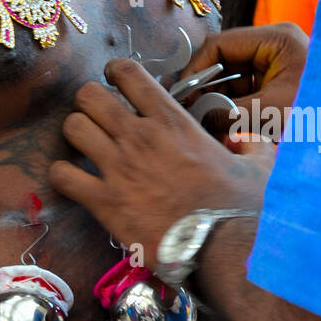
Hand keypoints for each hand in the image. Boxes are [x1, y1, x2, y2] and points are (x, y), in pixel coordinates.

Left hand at [50, 58, 267, 261]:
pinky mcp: (104, 202)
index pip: (128, 73)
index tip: (115, 81)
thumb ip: (251, 145)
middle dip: (88, 102)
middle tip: (96, 116)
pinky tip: (74, 181)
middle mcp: (138, 136)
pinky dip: (63, 176)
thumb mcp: (258, 166)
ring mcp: (118, 167)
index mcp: (171, 121)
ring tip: (85, 146)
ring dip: (75, 135)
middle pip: (88, 95)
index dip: (115, 72)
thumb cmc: (242, 207)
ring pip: (72, 128)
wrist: (224, 249)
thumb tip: (249, 141)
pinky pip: (62, 176)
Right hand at [186, 23, 308, 137]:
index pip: (220, 44)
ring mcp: (279, 61)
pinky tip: (228, 121)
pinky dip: (237, 104)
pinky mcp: (281, 79)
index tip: (183, 93)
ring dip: (222, 98)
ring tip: (211, 120)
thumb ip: (230, 114)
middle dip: (210, 87)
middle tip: (194, 111)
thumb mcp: (272, 113)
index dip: (198, 69)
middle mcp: (276, 44)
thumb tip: (197, 120)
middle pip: (226, 60)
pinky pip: (249, 87)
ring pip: (236, 76)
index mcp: (277, 38)